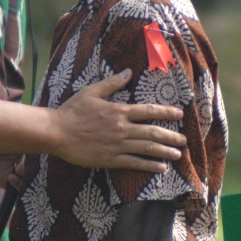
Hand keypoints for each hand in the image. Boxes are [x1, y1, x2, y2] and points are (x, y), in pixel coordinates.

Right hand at [54, 70, 184, 170]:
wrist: (56, 132)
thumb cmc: (72, 111)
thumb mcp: (91, 92)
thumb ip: (112, 83)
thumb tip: (128, 72)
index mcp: (119, 111)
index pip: (149, 110)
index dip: (166, 112)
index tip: (179, 114)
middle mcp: (122, 128)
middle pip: (153, 132)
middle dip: (171, 136)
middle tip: (184, 140)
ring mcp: (117, 145)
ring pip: (147, 148)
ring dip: (164, 151)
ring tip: (177, 154)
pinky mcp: (110, 159)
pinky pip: (134, 163)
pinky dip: (149, 166)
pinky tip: (161, 168)